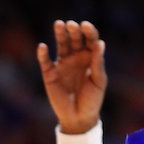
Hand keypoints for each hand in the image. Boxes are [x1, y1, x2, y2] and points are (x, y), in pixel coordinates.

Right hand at [37, 20, 107, 134]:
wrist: (79, 118)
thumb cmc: (93, 99)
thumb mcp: (98, 81)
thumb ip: (97, 63)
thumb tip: (100, 43)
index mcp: (91, 57)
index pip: (90, 39)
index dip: (88, 31)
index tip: (85, 25)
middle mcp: (77, 57)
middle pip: (75, 39)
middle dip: (74, 31)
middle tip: (72, 25)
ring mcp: (63, 64)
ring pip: (61, 45)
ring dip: (60, 35)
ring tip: (59, 24)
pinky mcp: (50, 74)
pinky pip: (45, 61)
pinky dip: (43, 54)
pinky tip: (43, 46)